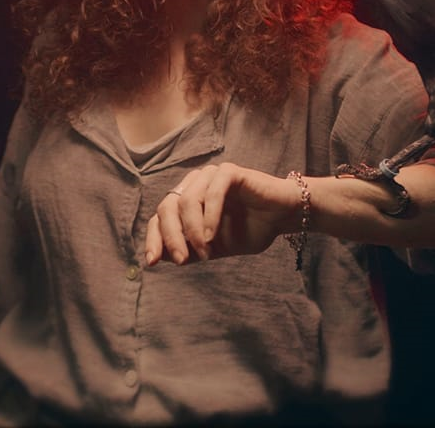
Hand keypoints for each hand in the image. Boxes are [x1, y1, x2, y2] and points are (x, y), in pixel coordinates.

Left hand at [145, 163, 298, 265]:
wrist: (282, 218)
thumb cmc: (249, 230)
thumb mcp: (214, 248)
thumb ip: (189, 250)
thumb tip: (159, 257)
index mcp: (186, 200)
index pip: (160, 217)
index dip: (154, 239)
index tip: (152, 262)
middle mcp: (194, 184)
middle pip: (167, 207)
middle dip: (171, 236)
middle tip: (182, 260)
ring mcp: (210, 175)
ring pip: (188, 200)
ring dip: (193, 230)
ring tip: (205, 252)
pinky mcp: (229, 172)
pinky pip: (213, 193)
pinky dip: (210, 217)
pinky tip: (213, 237)